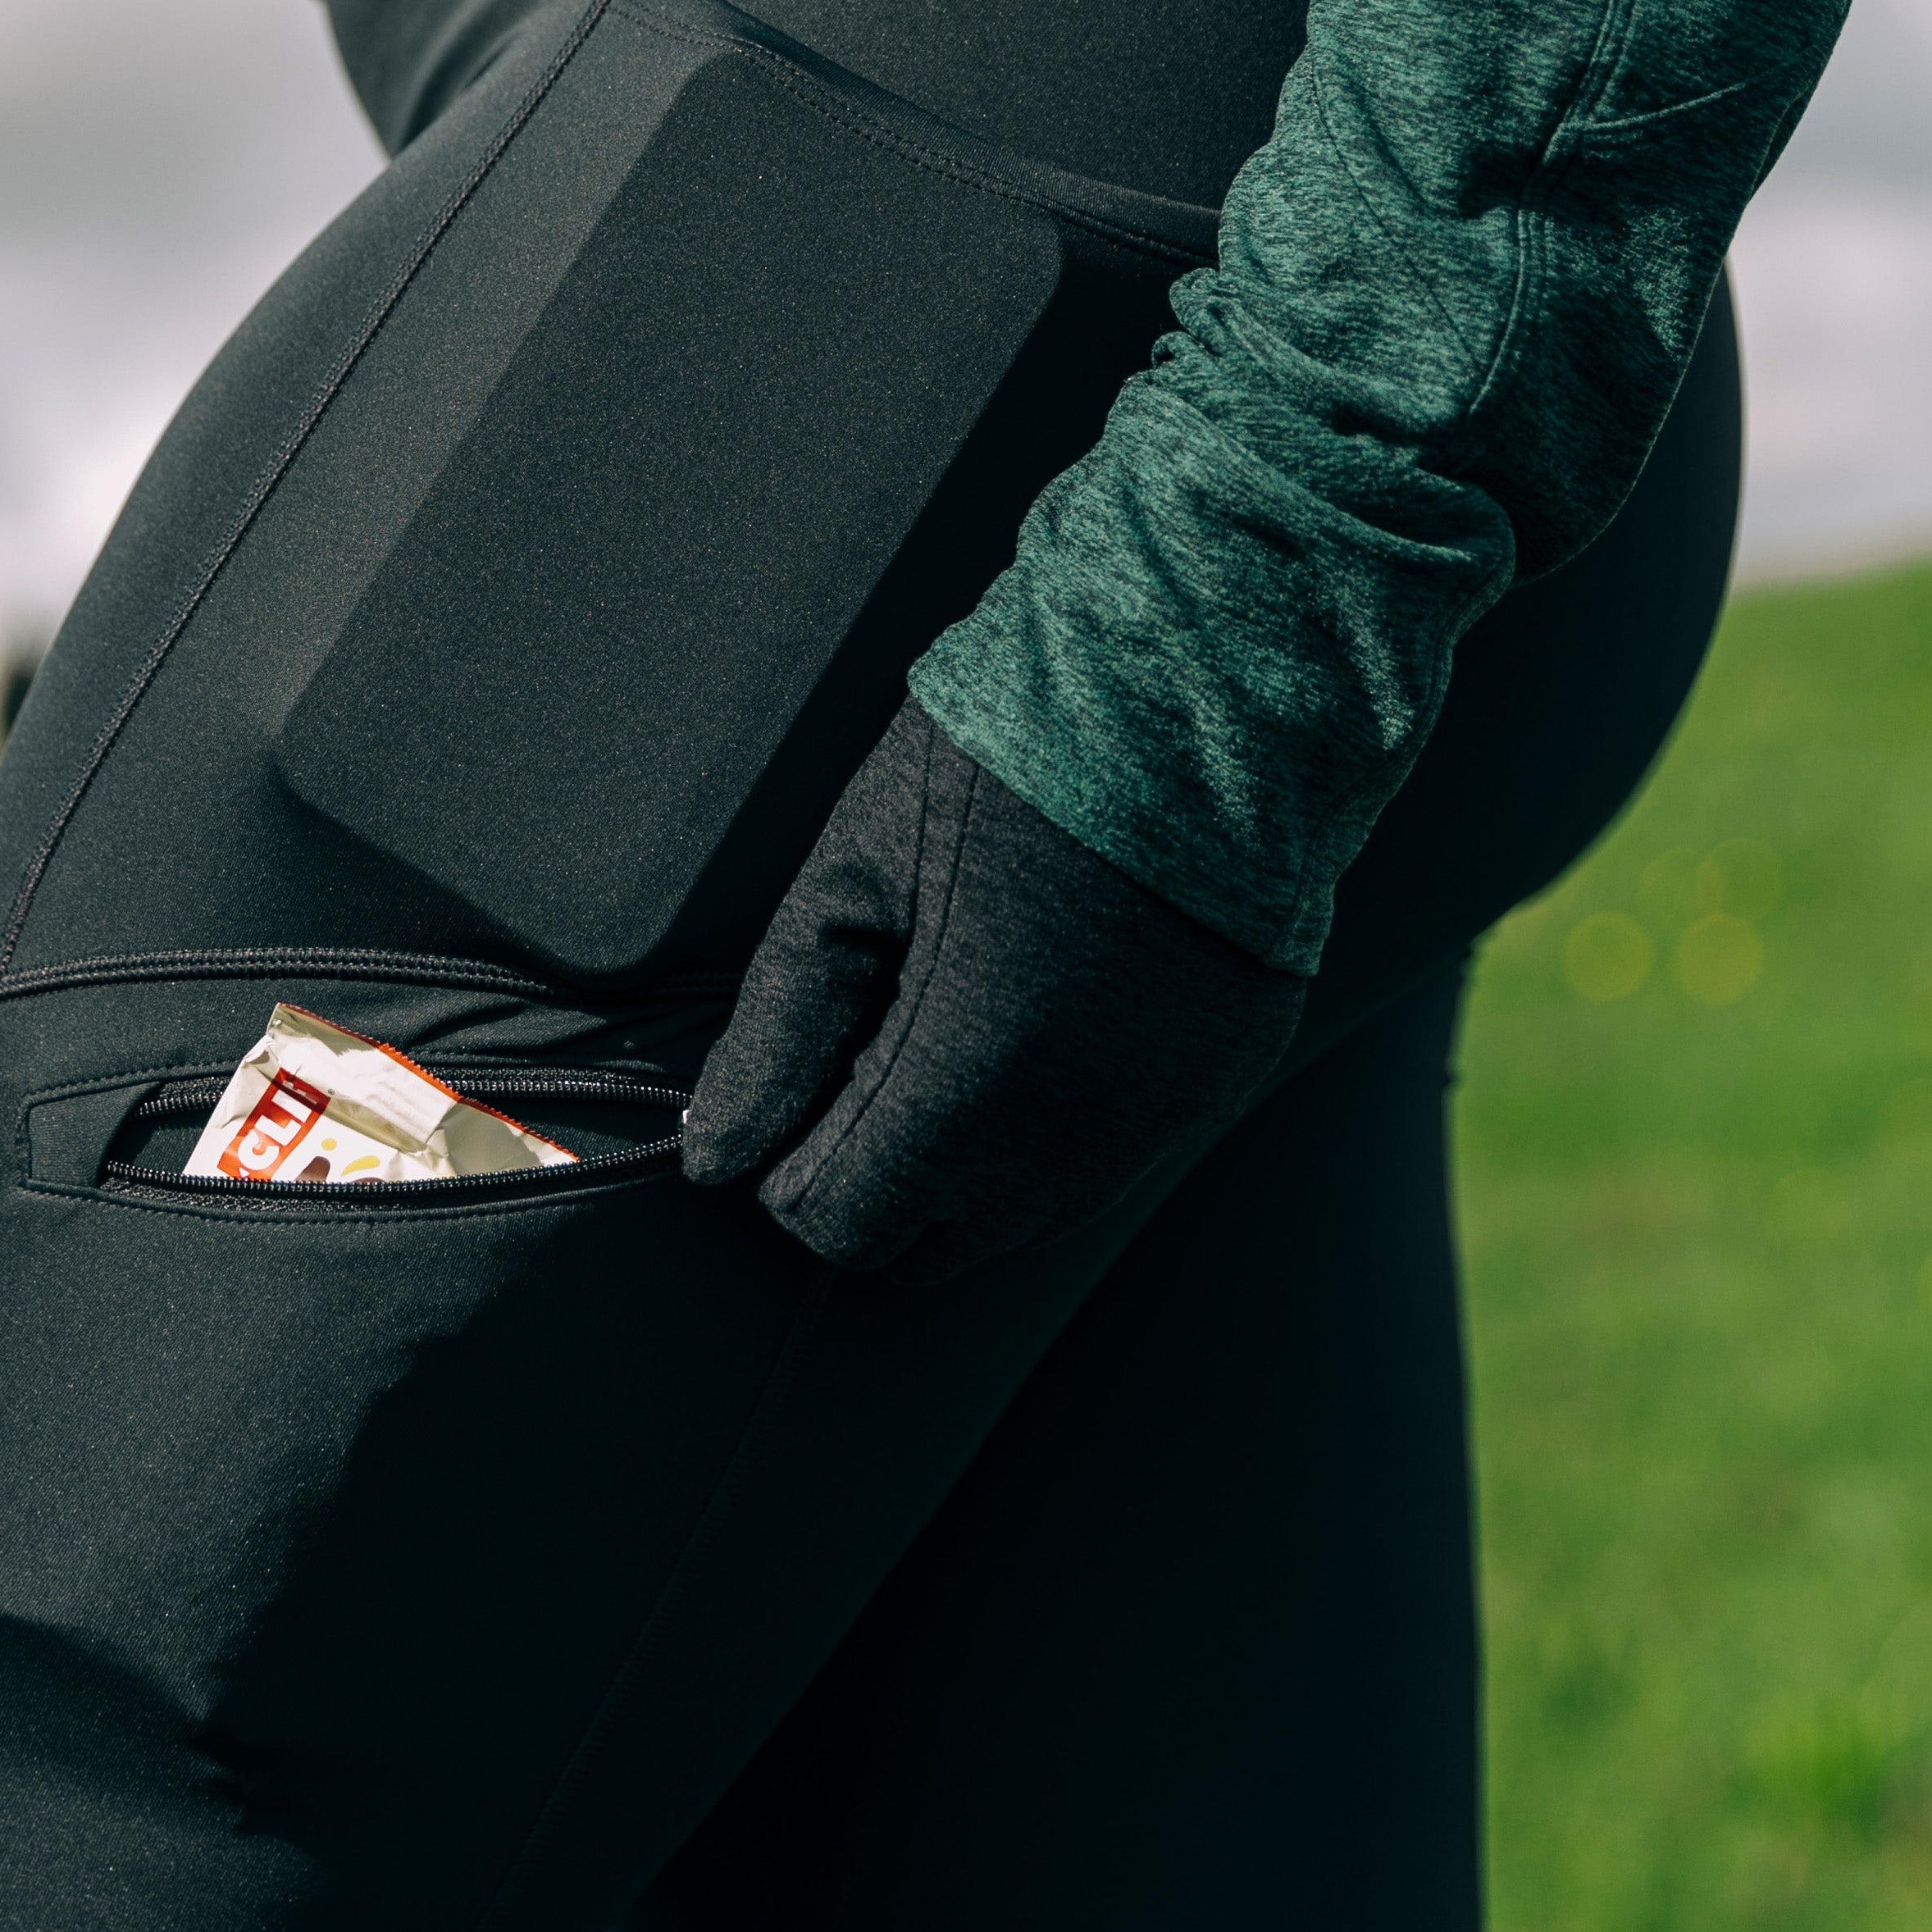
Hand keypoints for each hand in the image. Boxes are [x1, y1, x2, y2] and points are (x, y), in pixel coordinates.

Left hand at [682, 701, 1305, 1282]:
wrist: (1200, 685)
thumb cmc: (1014, 758)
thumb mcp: (854, 873)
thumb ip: (779, 1029)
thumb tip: (714, 1151)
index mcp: (958, 1088)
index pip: (835, 1225)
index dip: (796, 1159)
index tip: (810, 1068)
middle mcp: (1067, 1141)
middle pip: (930, 1246)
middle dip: (877, 1170)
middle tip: (875, 1038)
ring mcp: (1154, 1122)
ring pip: (1024, 1217)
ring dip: (970, 1154)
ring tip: (966, 1006)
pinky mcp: (1217, 1085)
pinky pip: (1108, 1160)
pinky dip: (1061, 1119)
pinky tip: (1054, 1003)